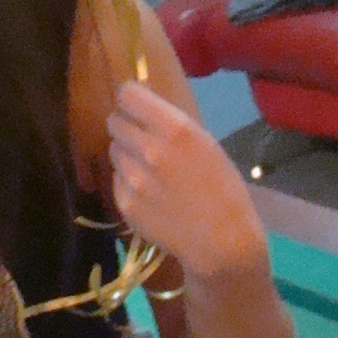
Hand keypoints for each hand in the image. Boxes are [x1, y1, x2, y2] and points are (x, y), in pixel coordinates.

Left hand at [106, 81, 267, 283]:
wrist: (222, 242)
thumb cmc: (223, 189)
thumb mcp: (206, 144)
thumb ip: (172, 125)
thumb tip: (145, 110)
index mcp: (174, 128)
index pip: (127, 95)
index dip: (130, 99)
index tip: (136, 107)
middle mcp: (148, 148)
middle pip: (114, 121)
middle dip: (126, 127)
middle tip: (142, 140)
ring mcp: (132, 177)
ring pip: (113, 150)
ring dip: (126, 154)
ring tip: (149, 170)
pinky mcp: (124, 202)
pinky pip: (116, 178)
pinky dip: (127, 181)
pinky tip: (149, 194)